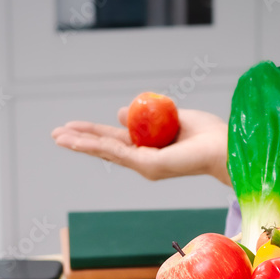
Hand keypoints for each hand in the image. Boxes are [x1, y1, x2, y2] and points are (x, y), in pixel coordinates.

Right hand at [52, 107, 230, 185]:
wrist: (224, 148)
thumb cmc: (206, 135)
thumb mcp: (169, 117)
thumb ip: (144, 116)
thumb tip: (119, 112)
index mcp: (149, 148)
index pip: (116, 140)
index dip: (94, 133)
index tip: (74, 127)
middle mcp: (144, 160)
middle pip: (105, 148)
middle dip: (79, 141)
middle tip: (55, 134)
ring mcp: (144, 165)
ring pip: (105, 151)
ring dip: (80, 143)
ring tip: (58, 137)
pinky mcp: (147, 166)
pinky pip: (116, 152)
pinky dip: (95, 146)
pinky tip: (77, 141)